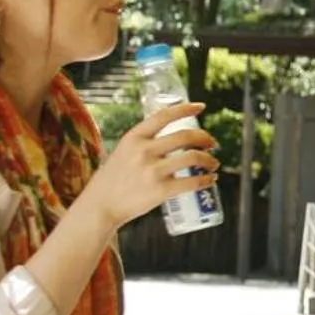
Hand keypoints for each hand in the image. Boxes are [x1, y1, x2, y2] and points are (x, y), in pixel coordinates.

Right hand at [82, 104, 218, 230]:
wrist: (99, 207)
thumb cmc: (113, 180)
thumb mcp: (122, 152)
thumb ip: (144, 144)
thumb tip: (174, 138)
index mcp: (134, 137)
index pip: (164, 116)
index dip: (185, 109)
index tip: (201, 107)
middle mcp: (143, 150)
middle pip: (186, 136)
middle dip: (205, 138)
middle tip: (213, 144)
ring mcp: (152, 171)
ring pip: (193, 157)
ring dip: (210, 160)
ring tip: (214, 164)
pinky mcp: (160, 191)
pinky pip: (192, 182)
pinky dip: (206, 180)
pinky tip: (210, 180)